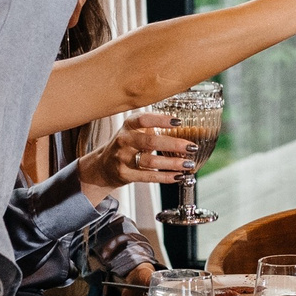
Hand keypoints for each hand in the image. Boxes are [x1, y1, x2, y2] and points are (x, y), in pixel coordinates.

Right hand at [76, 115, 199, 204]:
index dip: (161, 120)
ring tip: (188, 164)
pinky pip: (149, 176)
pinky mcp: (125, 174)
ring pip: (151, 161)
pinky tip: (179, 176)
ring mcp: (123, 158)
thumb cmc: (127, 144)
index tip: (178, 121)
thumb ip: (154, 126)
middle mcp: (124, 140)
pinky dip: (166, 176)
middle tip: (192, 147)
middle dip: (174, 145)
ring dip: (173, 163)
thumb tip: (184, 126)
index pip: (144, 119)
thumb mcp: (135, 129)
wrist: (104, 165)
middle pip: (151, 142)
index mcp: (129, 125)